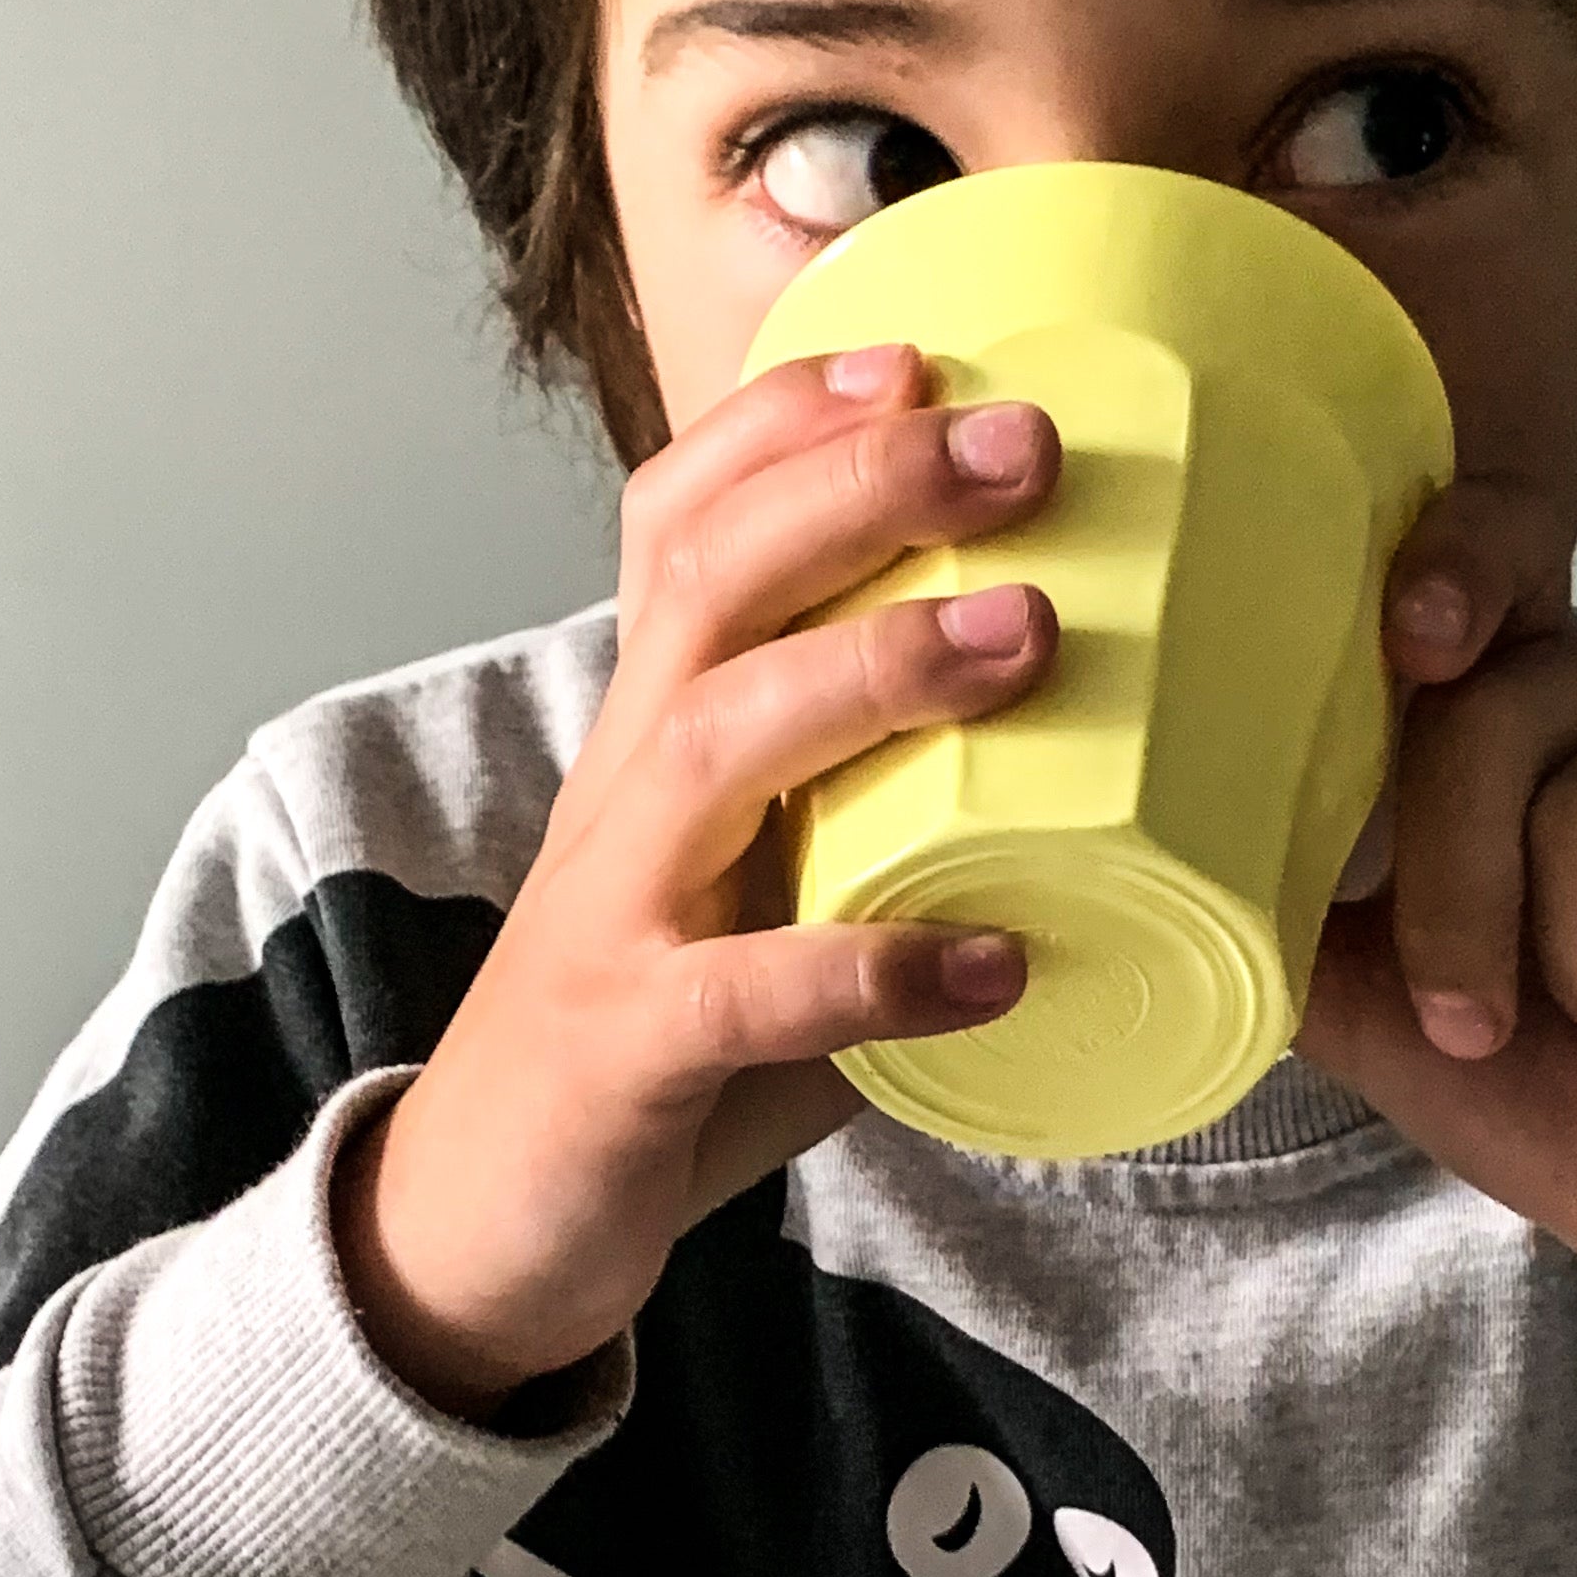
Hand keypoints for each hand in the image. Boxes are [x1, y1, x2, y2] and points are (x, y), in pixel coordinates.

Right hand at [335, 344, 1060, 1421]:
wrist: (479, 1222)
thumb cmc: (650, 1051)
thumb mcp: (761, 907)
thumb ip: (883, 844)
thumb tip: (1096, 805)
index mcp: (651, 741)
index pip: (684, 527)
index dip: (784, 427)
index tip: (920, 354)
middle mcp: (622, 795)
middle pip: (712, 584)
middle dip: (862, 491)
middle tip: (1023, 444)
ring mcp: (616, 915)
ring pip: (719, 742)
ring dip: (876, 672)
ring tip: (1029, 637)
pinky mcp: (626, 1047)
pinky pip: (749, 991)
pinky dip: (876, 970)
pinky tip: (998, 965)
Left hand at [1296, 489, 1576, 1400]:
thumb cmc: (1554, 1096)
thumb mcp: (1375, 1007)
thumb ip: (1287, 917)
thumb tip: (1156, 864)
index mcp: (1531, 715)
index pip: (1455, 621)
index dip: (1434, 590)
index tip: (1406, 639)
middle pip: (1496, 717)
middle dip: (1458, 907)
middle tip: (1480, 1025)